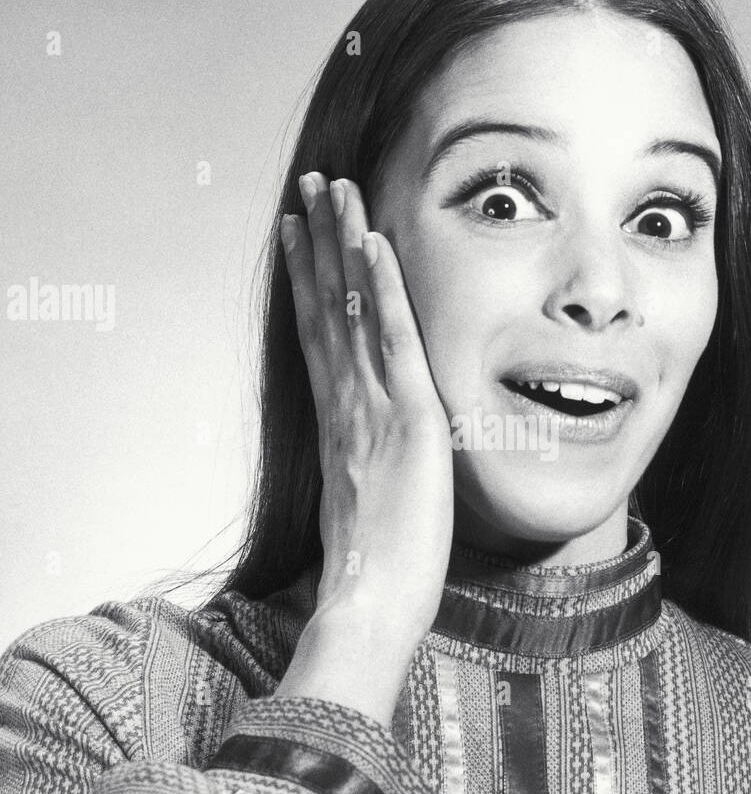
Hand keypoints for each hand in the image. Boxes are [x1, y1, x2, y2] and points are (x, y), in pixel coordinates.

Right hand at [274, 173, 454, 719]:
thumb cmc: (375, 574)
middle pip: (324, 308)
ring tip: (334, 190)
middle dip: (317, 243)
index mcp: (339, 424)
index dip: (307, 281)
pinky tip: (376, 243)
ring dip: (344, 245)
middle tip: (307, 188)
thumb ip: (367, 470)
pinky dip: (383, 289)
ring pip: (352, 310)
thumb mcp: (368, 507)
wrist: (370, 605)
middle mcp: (346, 406)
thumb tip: (372, 462)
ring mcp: (372, 408)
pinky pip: (394, 341)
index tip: (298, 236)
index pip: (318, 336)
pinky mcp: (409, 419)